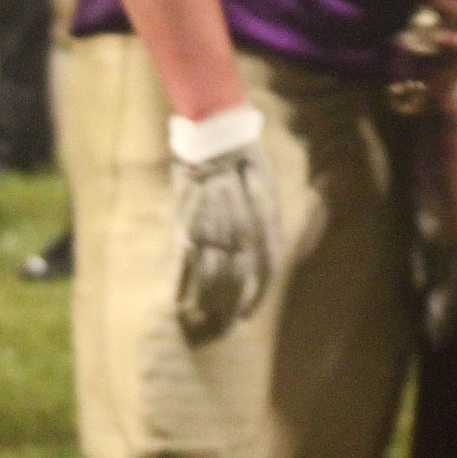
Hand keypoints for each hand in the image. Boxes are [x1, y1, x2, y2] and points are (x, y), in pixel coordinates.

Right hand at [169, 104, 281, 342]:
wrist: (217, 136)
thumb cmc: (247, 161)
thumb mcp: (269, 187)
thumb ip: (270, 222)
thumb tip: (273, 256)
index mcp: (265, 219)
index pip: (266, 267)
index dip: (256, 295)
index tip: (248, 315)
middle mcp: (240, 226)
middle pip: (238, 276)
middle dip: (231, 304)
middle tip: (226, 321)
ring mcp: (213, 226)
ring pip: (212, 274)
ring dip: (209, 298)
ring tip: (206, 314)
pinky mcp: (188, 223)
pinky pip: (187, 261)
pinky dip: (184, 283)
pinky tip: (183, 300)